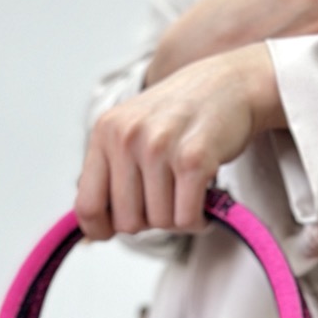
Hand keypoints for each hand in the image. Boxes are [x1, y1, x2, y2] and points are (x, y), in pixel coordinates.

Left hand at [76, 45, 283, 238]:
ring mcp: (159, 147)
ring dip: (179, 218)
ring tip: (188, 192)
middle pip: (127, 222)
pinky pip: (186, 219)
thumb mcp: (132, 130)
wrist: (230, 84)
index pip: (87, 206)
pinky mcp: (193, 158)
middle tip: (167, 199)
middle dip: (150, 221)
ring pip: (160, 223)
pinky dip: (198, 220)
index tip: (118, 229)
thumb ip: (110, 172)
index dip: (102, 229)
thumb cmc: (180, 115)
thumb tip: (91, 233)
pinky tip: (205, 201)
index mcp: (105, 132)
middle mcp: (127, 137)